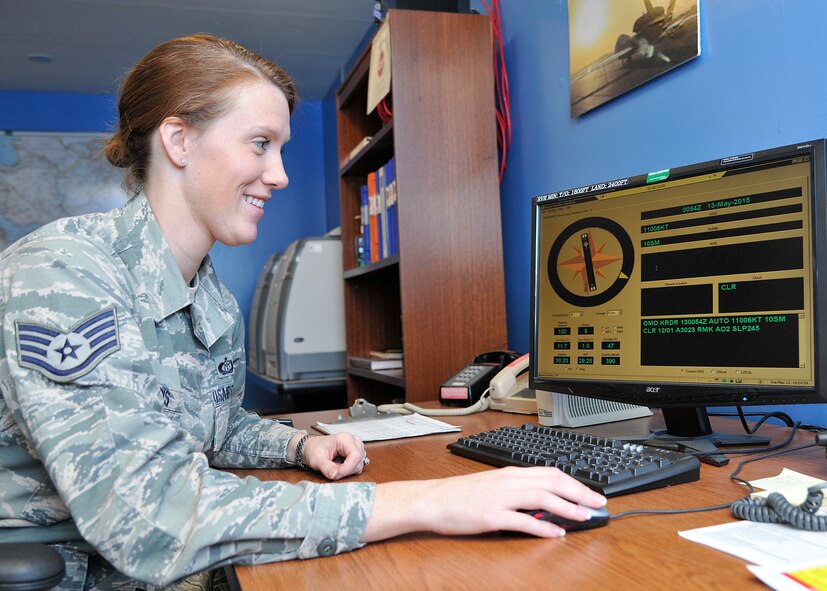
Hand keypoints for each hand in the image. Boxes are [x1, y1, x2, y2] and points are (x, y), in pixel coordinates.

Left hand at [300, 433, 367, 480]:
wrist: (314, 447)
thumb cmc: (315, 449)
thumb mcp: (316, 459)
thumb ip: (326, 467)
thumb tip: (334, 474)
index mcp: (345, 438)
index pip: (355, 455)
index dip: (347, 468)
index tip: (336, 474)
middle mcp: (354, 441)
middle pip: (358, 461)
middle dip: (346, 471)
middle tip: (332, 472)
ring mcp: (357, 446)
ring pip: (359, 465)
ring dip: (347, 471)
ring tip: (334, 467)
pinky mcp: (358, 453)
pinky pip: (357, 466)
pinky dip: (348, 470)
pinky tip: (339, 466)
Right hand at [361, 466, 606, 540]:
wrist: (432, 499)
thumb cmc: (460, 495)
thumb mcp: (492, 486)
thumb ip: (517, 491)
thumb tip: (544, 502)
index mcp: (510, 473)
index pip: (551, 473)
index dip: (576, 483)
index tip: (592, 493)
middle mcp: (508, 481)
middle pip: (552, 481)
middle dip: (580, 492)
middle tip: (599, 504)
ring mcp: (500, 497)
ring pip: (542, 496)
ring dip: (567, 506)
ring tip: (585, 516)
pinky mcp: (491, 515)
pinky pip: (522, 520)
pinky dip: (542, 525)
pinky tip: (556, 532)